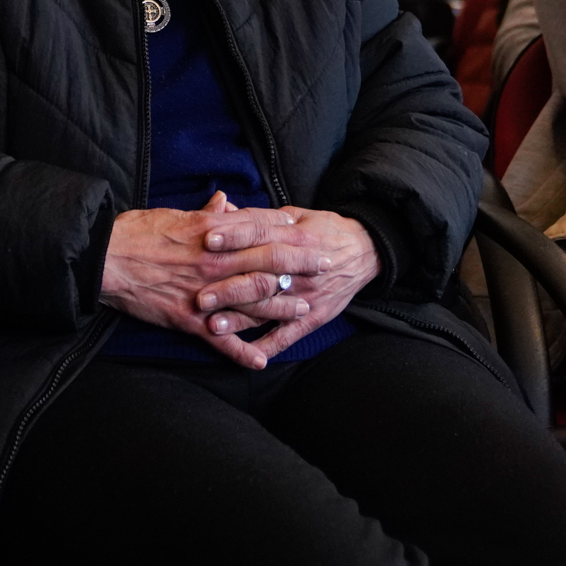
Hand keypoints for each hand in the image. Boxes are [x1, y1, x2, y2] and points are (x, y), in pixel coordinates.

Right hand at [102, 190, 378, 369]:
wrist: (106, 259)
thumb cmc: (138, 232)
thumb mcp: (174, 215)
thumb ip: (205, 213)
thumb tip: (225, 202)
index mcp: (214, 234)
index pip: (261, 228)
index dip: (288, 230)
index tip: (308, 231)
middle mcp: (217, 261)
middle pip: (271, 260)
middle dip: (303, 262)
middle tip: (329, 264)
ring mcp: (207, 293)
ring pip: (255, 300)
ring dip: (284, 306)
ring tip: (306, 309)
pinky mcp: (190, 319)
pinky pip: (222, 340)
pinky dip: (243, 353)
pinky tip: (262, 361)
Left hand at [196, 206, 378, 365]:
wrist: (367, 250)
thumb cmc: (325, 230)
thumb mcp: (297, 214)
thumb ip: (261, 217)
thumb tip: (225, 210)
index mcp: (294, 237)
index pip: (260, 233)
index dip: (233, 236)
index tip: (206, 239)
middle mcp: (298, 268)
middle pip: (260, 276)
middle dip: (228, 287)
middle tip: (198, 296)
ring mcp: (306, 295)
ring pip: (269, 309)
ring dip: (240, 320)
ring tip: (212, 327)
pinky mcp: (315, 316)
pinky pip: (289, 335)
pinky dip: (268, 347)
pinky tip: (247, 356)